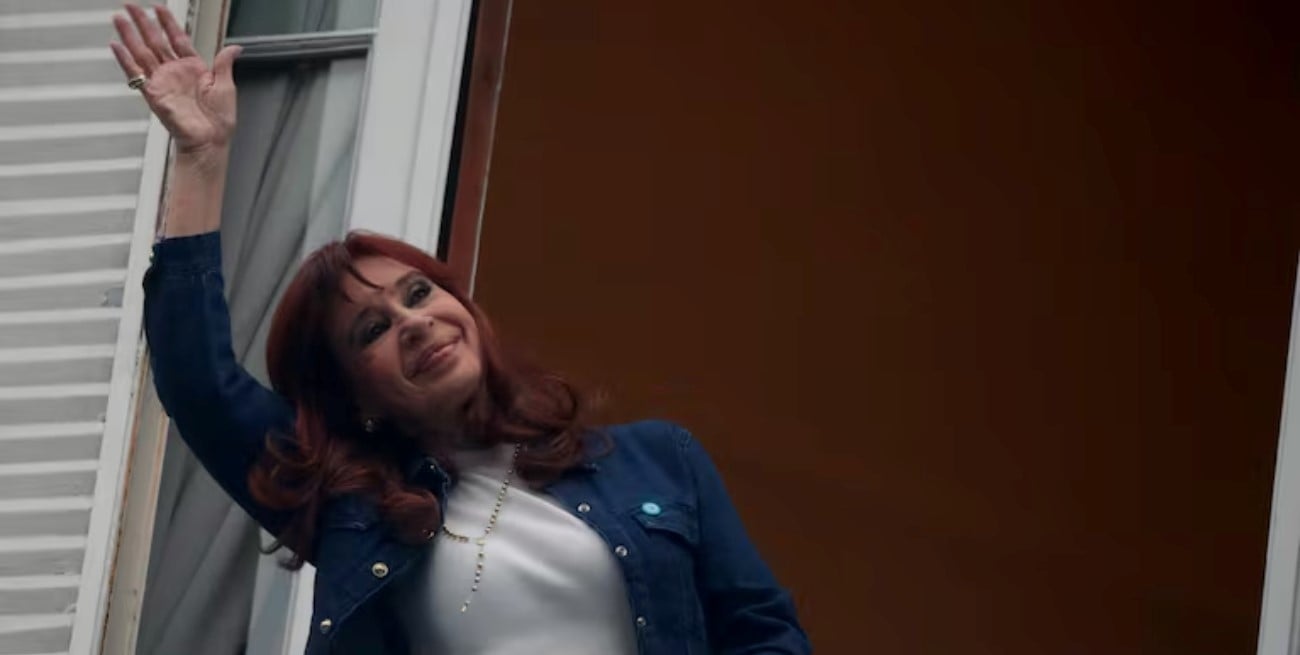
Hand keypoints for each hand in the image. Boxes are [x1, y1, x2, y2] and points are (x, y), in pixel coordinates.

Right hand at [110, 4, 240, 154]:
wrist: (210, 141)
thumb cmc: (219, 120)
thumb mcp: (226, 85)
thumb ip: (224, 63)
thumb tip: (235, 47)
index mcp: (194, 69)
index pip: (177, 38)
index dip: (168, 22)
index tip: (159, 7)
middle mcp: (175, 73)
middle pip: (155, 40)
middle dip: (143, 22)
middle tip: (130, 4)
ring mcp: (162, 81)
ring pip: (142, 52)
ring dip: (130, 35)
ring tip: (119, 18)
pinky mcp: (153, 93)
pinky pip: (136, 73)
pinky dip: (125, 59)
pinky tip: (116, 45)